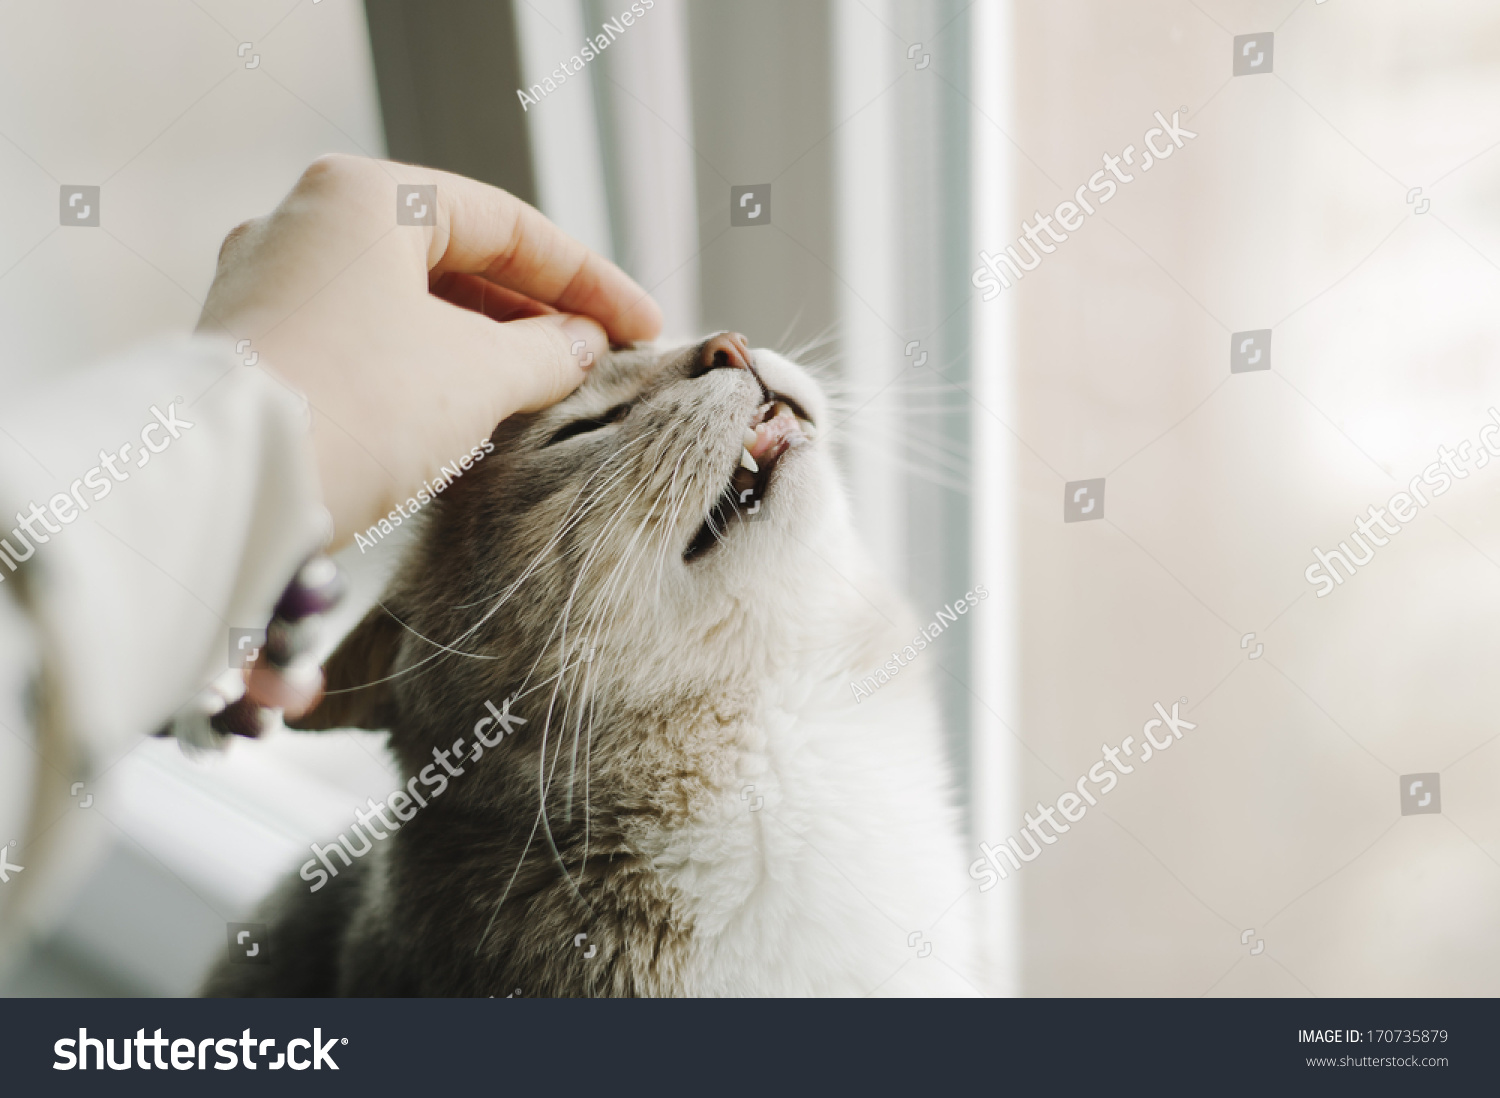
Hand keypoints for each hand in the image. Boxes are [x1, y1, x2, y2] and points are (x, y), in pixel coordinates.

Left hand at [197, 154, 661, 546]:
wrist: (230, 490)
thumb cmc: (355, 407)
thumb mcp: (477, 375)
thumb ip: (545, 353)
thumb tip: (580, 347)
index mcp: (364, 196)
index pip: (506, 225)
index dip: (589, 280)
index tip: (645, 328)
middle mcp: (307, 224)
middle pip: (454, 260)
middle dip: (534, 313)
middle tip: (600, 359)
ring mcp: (272, 287)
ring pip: (408, 305)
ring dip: (485, 345)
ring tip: (548, 389)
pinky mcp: (258, 348)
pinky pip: (367, 343)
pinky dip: (428, 368)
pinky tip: (472, 409)